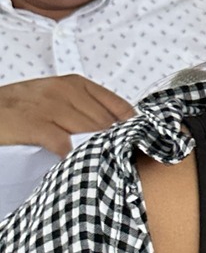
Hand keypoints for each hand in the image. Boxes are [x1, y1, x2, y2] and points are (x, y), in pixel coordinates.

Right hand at [0, 75, 134, 155]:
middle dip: (115, 145)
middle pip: (107, 124)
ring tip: (100, 167)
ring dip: (97, 152)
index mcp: (74, 85)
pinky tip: (73, 165)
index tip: (137, 146)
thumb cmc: (20, 108)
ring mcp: (49, 106)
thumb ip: (84, 111)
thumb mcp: (55, 100)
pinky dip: (73, 157)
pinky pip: (65, 143)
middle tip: (119, 164)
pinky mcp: (33, 123)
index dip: (132, 130)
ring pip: (91, 133)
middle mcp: (64, 91)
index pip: (120, 107)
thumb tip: (117, 132)